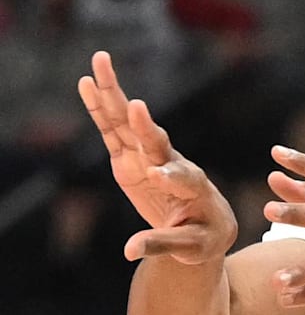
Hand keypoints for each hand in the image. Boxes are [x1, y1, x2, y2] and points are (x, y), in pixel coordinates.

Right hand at [78, 51, 236, 263]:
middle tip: (137, 106)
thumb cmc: (202, 237)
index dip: (170, 175)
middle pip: (155, 140)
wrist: (206, 227)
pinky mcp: (130, 158)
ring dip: (116, 95)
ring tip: (101, 63)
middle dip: (145, 125)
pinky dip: (100, 108)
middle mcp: (171, 164)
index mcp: (192, 187)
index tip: (158, 175)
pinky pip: (113, 130)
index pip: (181, 177)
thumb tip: (130, 251)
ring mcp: (149, 157)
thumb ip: (162, 244)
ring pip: (130, 125)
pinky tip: (87, 83)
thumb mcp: (189, 247)